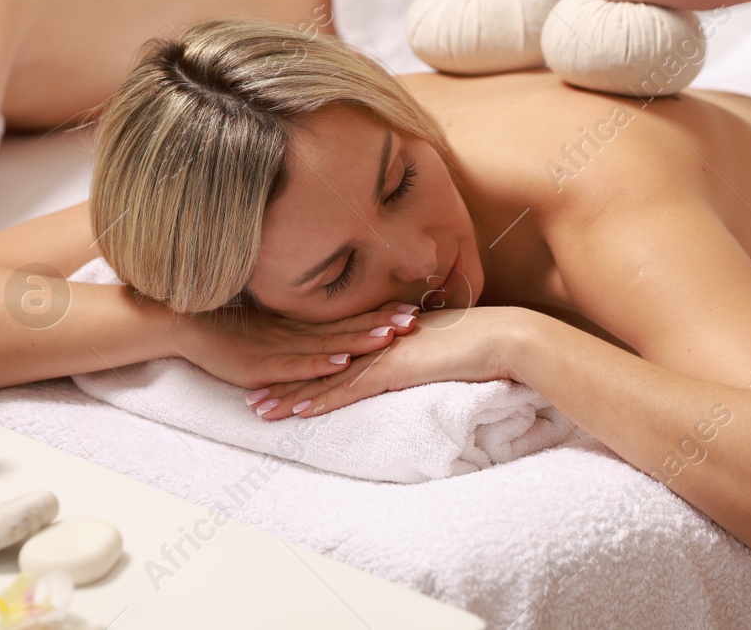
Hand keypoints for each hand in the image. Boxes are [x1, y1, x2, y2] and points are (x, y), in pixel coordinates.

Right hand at [178, 300, 419, 391]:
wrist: (181, 325)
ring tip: (391, 337)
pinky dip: (318, 363)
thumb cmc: (221, 328)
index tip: (411, 305)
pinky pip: (295, 365)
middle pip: (344, 328)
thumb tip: (319, 342)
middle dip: (381, 323)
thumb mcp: (263, 331)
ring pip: (326, 344)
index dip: (376, 313)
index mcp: (296, 326)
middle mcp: (292, 334)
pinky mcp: (261, 365)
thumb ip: (289, 334)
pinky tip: (340, 361)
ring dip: (359, 341)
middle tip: (416, 318)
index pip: (344, 319)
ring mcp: (277, 348)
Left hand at [252, 307, 519, 420]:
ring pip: (324, 379)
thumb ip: (415, 358)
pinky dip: (321, 401)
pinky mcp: (392, 370)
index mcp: (380, 339)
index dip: (301, 368)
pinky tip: (298, 412)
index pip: (331, 355)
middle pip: (317, 367)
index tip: (274, 379)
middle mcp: (372, 345)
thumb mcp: (436, 352)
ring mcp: (380, 356)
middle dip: (281, 383)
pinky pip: (349, 389)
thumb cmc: (476, 345)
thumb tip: (407, 369)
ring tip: (258, 409)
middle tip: (250, 397)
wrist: (500, 338)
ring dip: (289, 397)